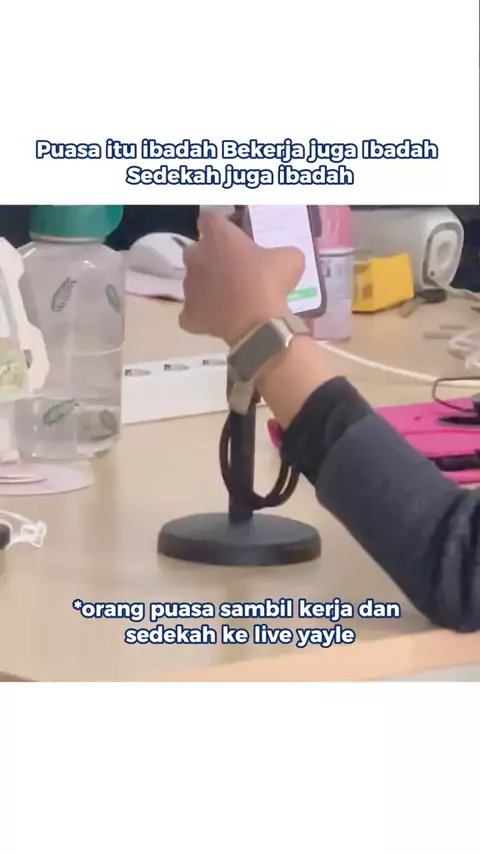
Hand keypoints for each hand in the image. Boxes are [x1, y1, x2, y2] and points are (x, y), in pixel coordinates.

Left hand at [180, 212, 304, 345]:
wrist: (257, 324)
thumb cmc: (270, 283)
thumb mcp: (290, 259)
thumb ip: (279, 252)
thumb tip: (279, 260)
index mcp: (218, 236)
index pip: (208, 220)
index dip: (219, 229)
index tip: (230, 239)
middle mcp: (196, 257)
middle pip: (195, 251)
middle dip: (209, 258)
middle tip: (231, 270)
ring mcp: (189, 287)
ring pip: (193, 283)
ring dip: (206, 287)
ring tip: (227, 299)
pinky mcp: (188, 314)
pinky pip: (191, 313)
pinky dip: (201, 315)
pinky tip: (217, 318)